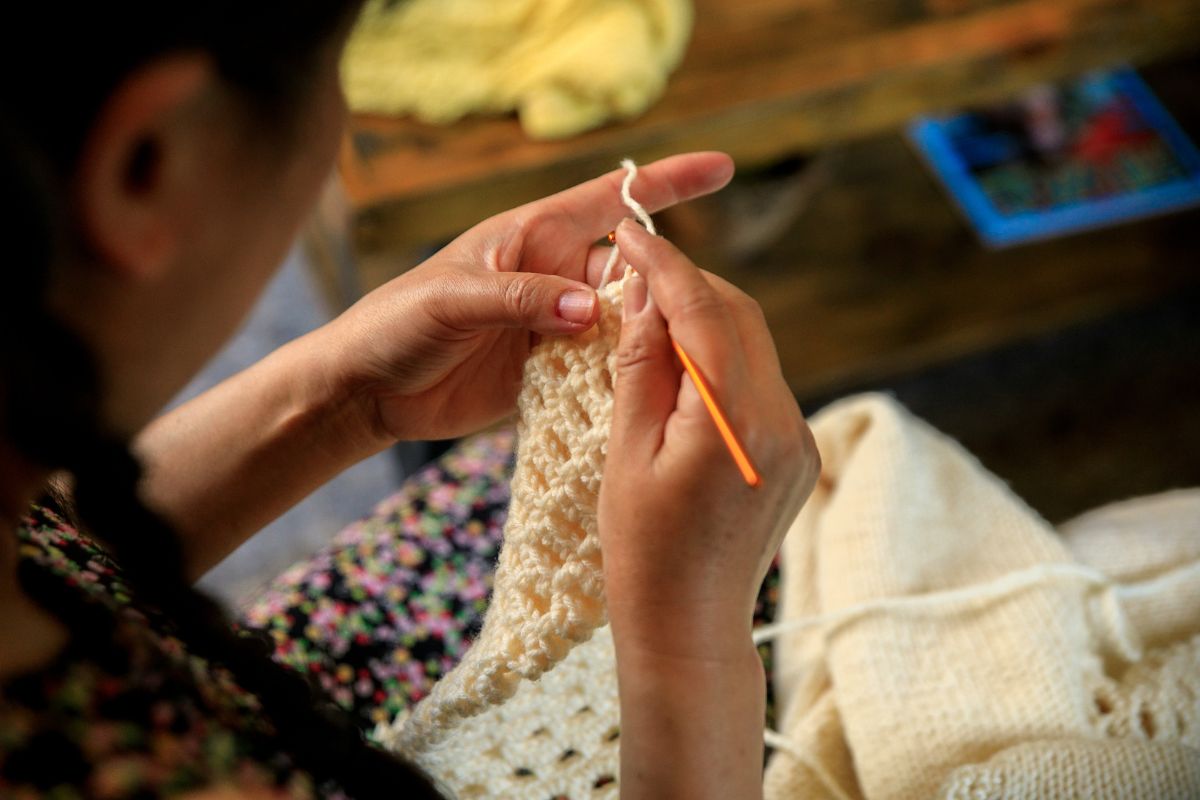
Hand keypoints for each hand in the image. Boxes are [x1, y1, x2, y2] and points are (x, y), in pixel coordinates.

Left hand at [318, 152, 734, 442]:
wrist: (367, 389)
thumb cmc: (396, 324)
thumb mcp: (454, 301)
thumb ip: (522, 299)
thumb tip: (592, 308)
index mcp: (531, 237)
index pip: (610, 200)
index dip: (667, 183)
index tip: (722, 169)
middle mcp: (551, 274)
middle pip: (630, 269)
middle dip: (667, 284)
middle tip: (697, 313)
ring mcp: (552, 322)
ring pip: (623, 321)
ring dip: (649, 336)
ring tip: (677, 357)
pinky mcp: (546, 368)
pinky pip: (599, 365)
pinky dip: (622, 375)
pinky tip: (644, 391)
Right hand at [598, 219, 819, 660]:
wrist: (690, 624)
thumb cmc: (643, 550)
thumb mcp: (626, 451)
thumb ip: (642, 365)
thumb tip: (648, 293)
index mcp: (734, 422)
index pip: (703, 311)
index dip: (664, 263)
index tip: (629, 232)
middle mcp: (782, 421)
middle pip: (740, 316)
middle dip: (689, 284)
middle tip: (635, 274)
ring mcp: (797, 437)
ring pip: (753, 344)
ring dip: (705, 319)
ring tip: (650, 319)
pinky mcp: (797, 451)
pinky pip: (760, 381)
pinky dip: (722, 359)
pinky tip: (682, 369)